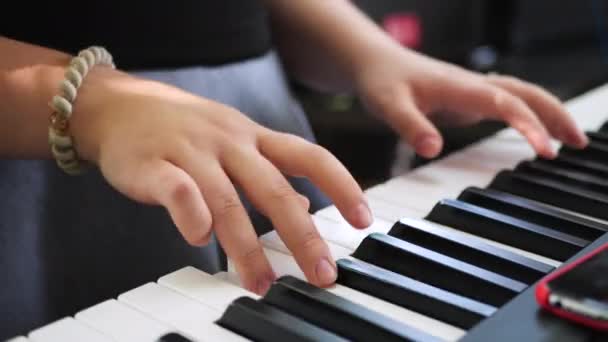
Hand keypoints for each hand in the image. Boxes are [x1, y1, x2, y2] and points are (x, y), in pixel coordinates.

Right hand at [70, 68, 372, 293]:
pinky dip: (190, 214)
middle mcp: (230, 142)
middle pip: (275, 189)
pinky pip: (176, 189)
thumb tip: (307, 209)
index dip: (341, 186)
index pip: (310, 157)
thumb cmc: (183, 130)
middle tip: (322, 274)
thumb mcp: (234, 143)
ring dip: (247, 245)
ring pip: (228, 199)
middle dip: (303, 235)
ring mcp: (192, 151)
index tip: (363, 220)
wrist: (117, 106)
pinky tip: (199, 241)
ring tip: (260, 283)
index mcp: (254, 138)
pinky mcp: (153, 164)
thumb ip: (270, 174)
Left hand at [354, 47, 587, 158]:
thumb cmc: (383, 81)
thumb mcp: (388, 105)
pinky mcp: (469, 97)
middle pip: (526, 93)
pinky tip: (536, 129)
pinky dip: (529, 114)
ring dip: (548, 113)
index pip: (505, 103)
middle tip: (579, 143)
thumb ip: (410, 126)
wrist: (376, 63)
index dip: (528, 124)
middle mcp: (472, 85)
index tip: (546, 149)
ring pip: (521, 95)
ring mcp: (473, 90)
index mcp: (459, 86)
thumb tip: (432, 149)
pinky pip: (509, 103)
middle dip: (555, 116)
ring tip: (571, 140)